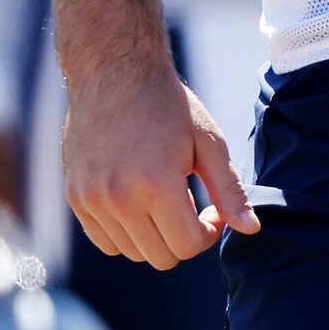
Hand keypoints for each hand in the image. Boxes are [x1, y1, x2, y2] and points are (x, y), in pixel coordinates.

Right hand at [61, 63, 257, 268]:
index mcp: (156, 185)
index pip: (188, 245)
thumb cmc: (169, 105)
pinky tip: (140, 201)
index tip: (212, 209)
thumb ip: (230, 190)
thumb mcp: (208, 142)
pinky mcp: (76, 198)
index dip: (209, 232)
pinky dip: (127, 234)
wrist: (114, 72)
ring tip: (165, 197)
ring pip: (133, 253)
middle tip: (192, 204)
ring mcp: (92, 201)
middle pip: (162, 257)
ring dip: (155, 236)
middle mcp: (119, 199)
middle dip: (184, 237)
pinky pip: (106, 242)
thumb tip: (252, 230)